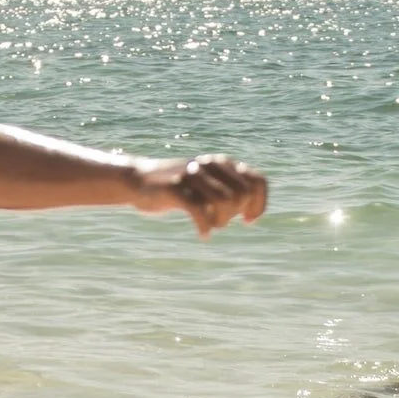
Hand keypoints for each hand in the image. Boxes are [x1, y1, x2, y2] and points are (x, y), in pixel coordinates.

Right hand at [136, 154, 267, 237]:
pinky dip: (205, 227)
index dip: (259, 204)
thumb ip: (229, 191)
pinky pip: (199, 211)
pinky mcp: (175, 187)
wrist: (139, 180)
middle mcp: (209, 164)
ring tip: (212, 227)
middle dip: (236, 214)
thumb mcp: (206, 185)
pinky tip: (203, 236)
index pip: (258, 181)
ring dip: (221, 221)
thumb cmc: (178, 188)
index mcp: (222, 162)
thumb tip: (253, 212)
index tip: (248, 221)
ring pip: (225, 202)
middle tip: (222, 222)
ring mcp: (192, 174)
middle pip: (242, 194)